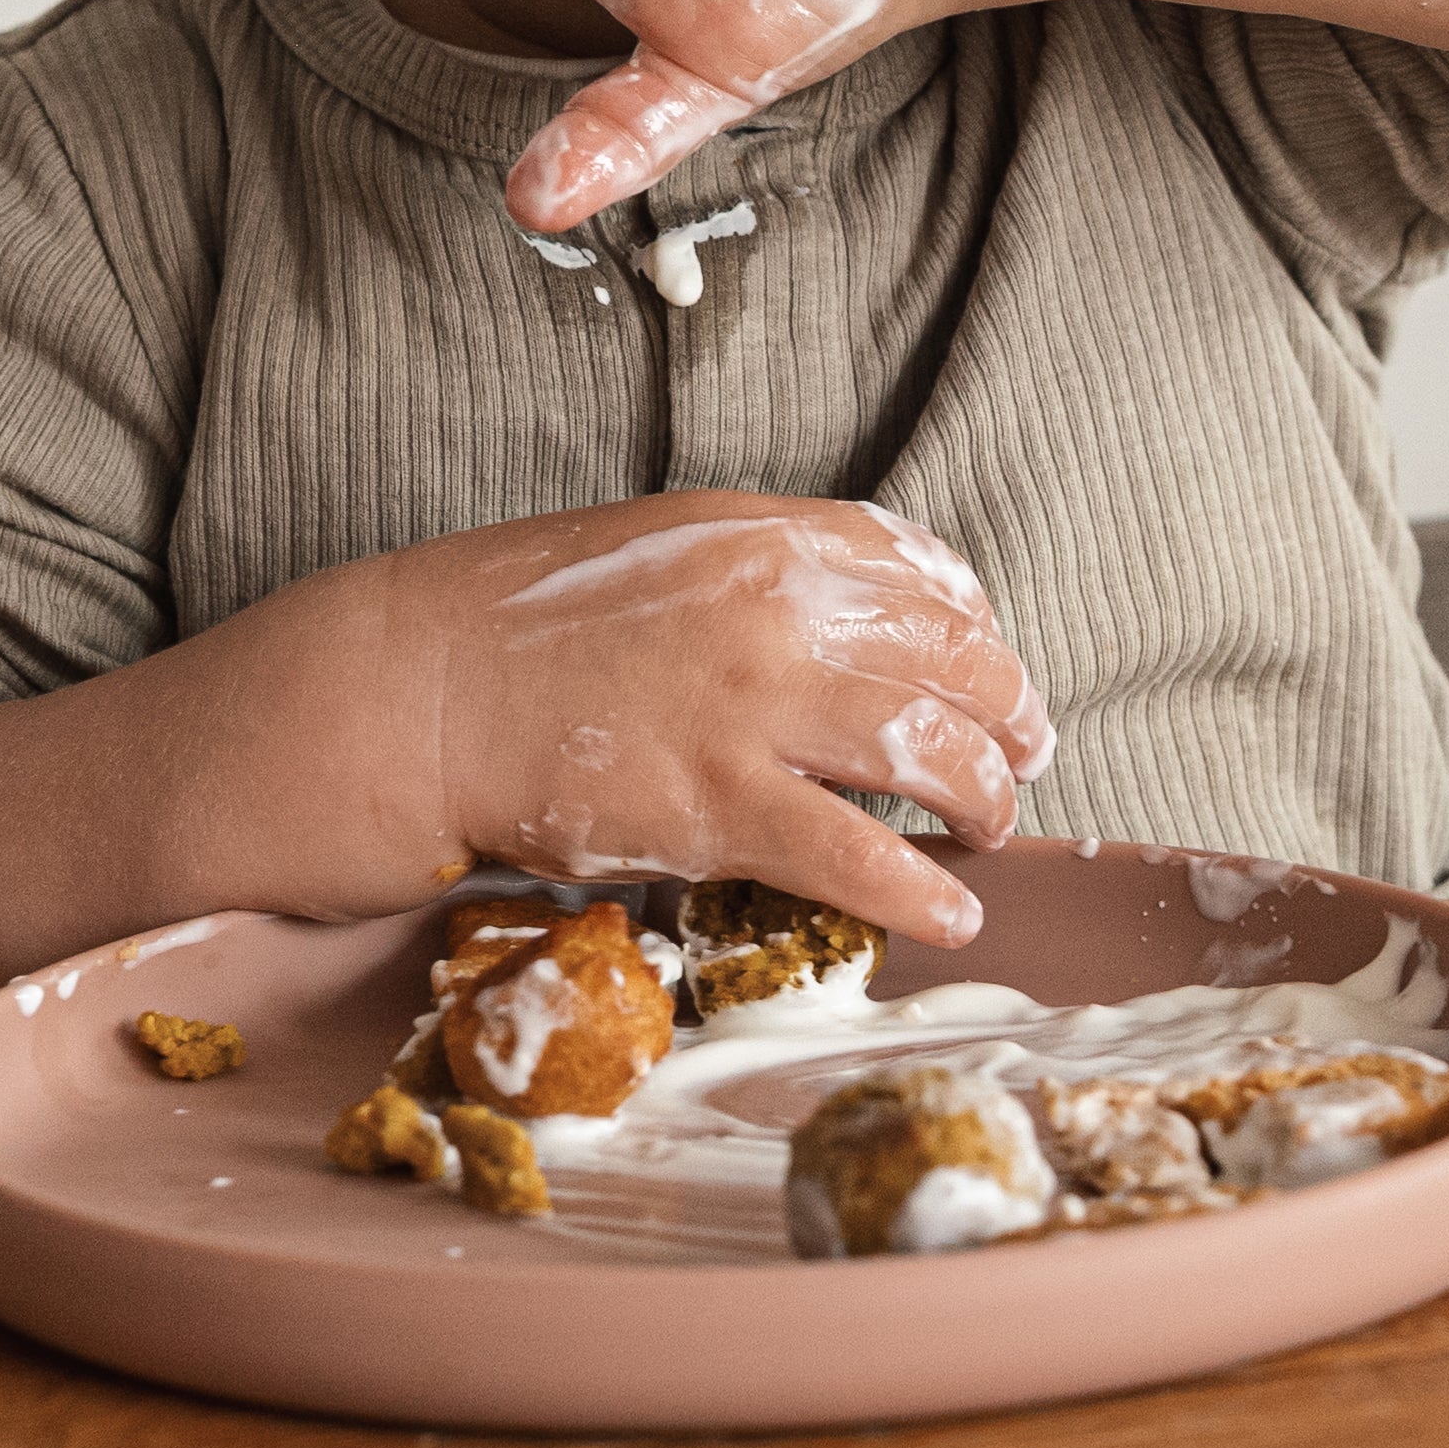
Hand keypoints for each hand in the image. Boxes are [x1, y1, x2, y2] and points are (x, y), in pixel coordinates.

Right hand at [299, 494, 1053, 948]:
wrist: (425, 688)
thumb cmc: (530, 618)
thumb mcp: (665, 544)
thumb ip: (769, 566)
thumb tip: (865, 611)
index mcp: (768, 536)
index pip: (926, 573)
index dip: (977, 627)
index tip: (989, 665)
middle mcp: (781, 609)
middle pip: (956, 662)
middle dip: (1009, 716)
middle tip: (1022, 755)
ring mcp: (755, 709)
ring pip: (932, 755)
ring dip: (987, 797)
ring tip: (993, 826)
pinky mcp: (720, 807)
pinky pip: (862, 856)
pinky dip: (924, 892)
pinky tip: (952, 911)